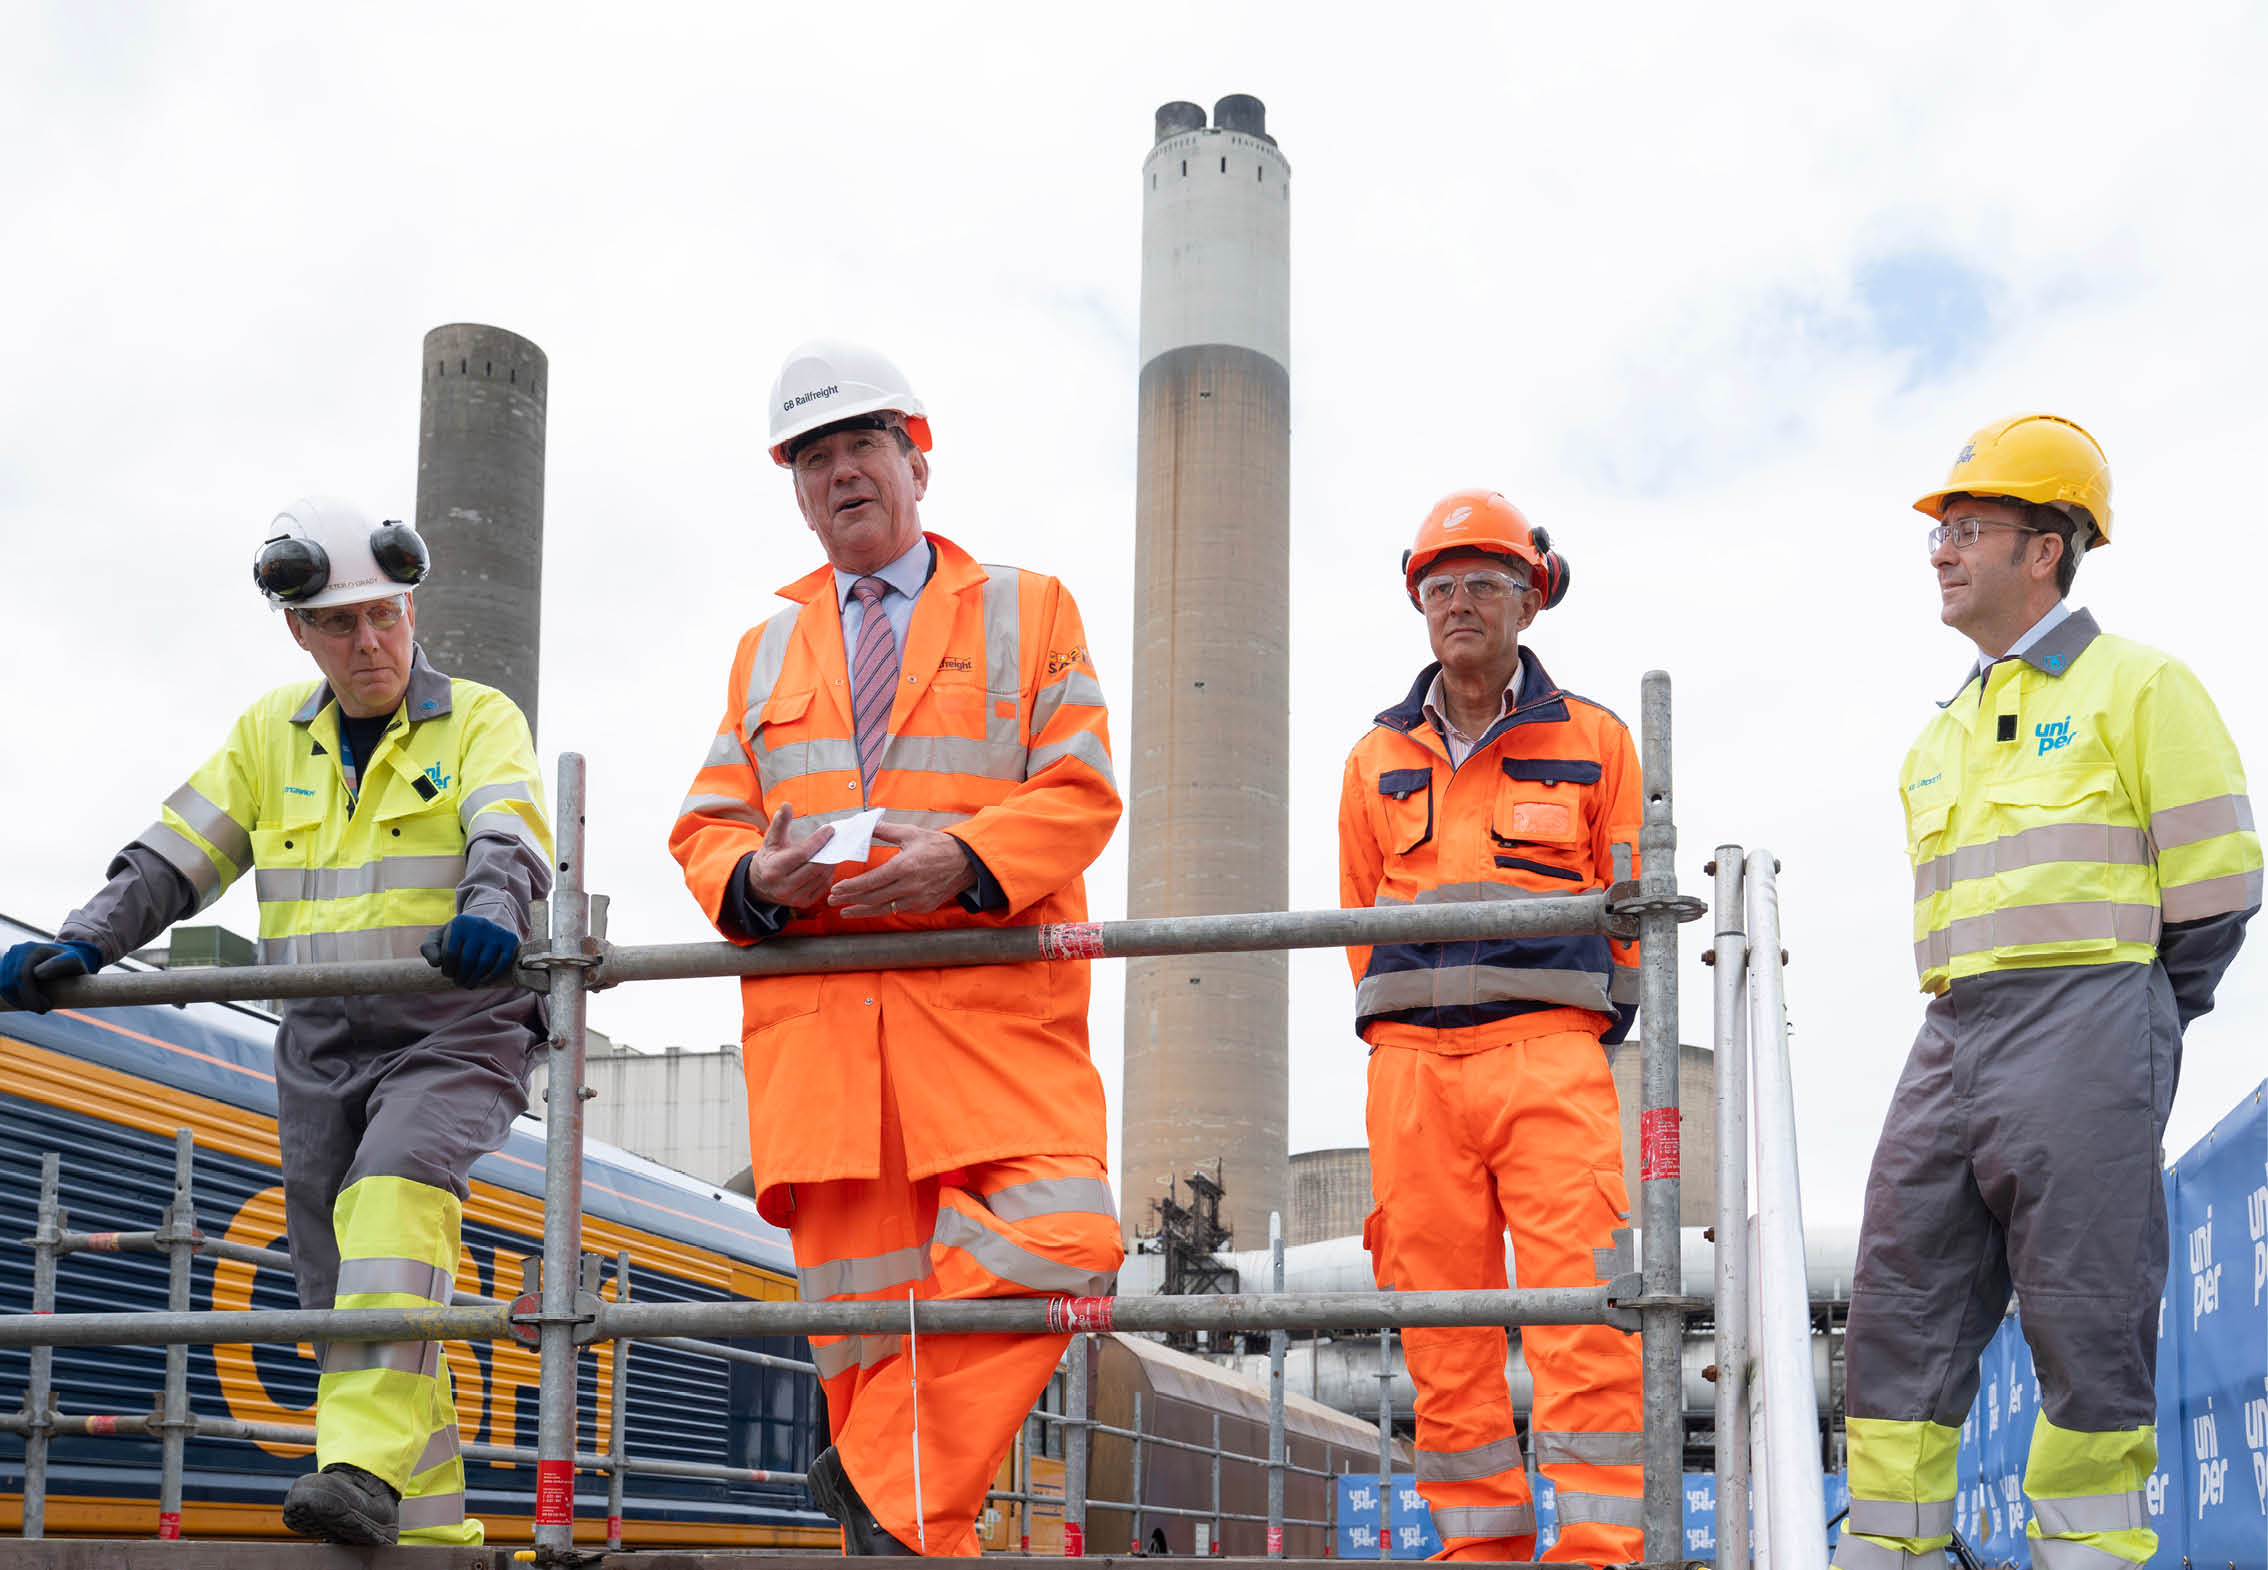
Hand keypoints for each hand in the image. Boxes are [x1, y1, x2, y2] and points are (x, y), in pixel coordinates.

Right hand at [0, 940, 102, 1013]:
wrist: (62, 957)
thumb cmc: (71, 962)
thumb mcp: (75, 961)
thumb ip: (64, 963)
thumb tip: (39, 974)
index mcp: (31, 949)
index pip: (22, 974)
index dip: (31, 994)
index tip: (47, 1006)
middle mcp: (16, 952)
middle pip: (11, 982)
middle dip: (26, 1001)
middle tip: (43, 1010)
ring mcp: (9, 960)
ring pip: (5, 987)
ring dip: (19, 1001)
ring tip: (37, 1008)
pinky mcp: (6, 969)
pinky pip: (4, 987)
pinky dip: (14, 998)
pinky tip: (28, 1004)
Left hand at [425, 915, 521, 988]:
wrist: (485, 927)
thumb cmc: (457, 937)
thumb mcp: (439, 939)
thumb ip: (429, 949)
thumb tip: (436, 963)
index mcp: (460, 923)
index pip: (450, 954)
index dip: (447, 970)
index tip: (448, 974)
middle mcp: (479, 924)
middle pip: (467, 960)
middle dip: (461, 976)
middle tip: (459, 983)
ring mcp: (496, 931)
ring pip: (484, 963)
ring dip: (474, 979)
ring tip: (469, 984)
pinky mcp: (510, 939)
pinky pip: (502, 963)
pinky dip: (491, 976)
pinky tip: (483, 981)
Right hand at [743, 803, 835, 909]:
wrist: (759, 885)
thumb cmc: (768, 858)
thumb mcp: (770, 840)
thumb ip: (780, 823)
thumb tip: (786, 804)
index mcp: (774, 869)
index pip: (802, 853)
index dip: (818, 841)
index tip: (830, 830)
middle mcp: (783, 886)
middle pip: (814, 867)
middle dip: (828, 851)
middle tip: (837, 839)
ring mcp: (794, 898)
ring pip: (820, 878)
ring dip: (831, 863)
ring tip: (835, 849)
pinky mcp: (803, 903)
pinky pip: (822, 887)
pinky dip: (828, 875)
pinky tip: (829, 864)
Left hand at [827, 822, 976, 918]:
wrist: (965, 862)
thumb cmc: (936, 845)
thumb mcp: (910, 833)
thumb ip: (884, 831)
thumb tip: (863, 824)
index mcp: (904, 866)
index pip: (870, 881)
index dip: (850, 887)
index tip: (836, 889)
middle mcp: (910, 886)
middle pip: (873, 897)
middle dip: (850, 900)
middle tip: (833, 900)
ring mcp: (917, 899)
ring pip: (883, 909)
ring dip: (862, 911)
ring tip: (845, 912)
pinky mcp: (924, 907)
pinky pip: (898, 910)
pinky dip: (882, 909)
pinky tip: (870, 908)